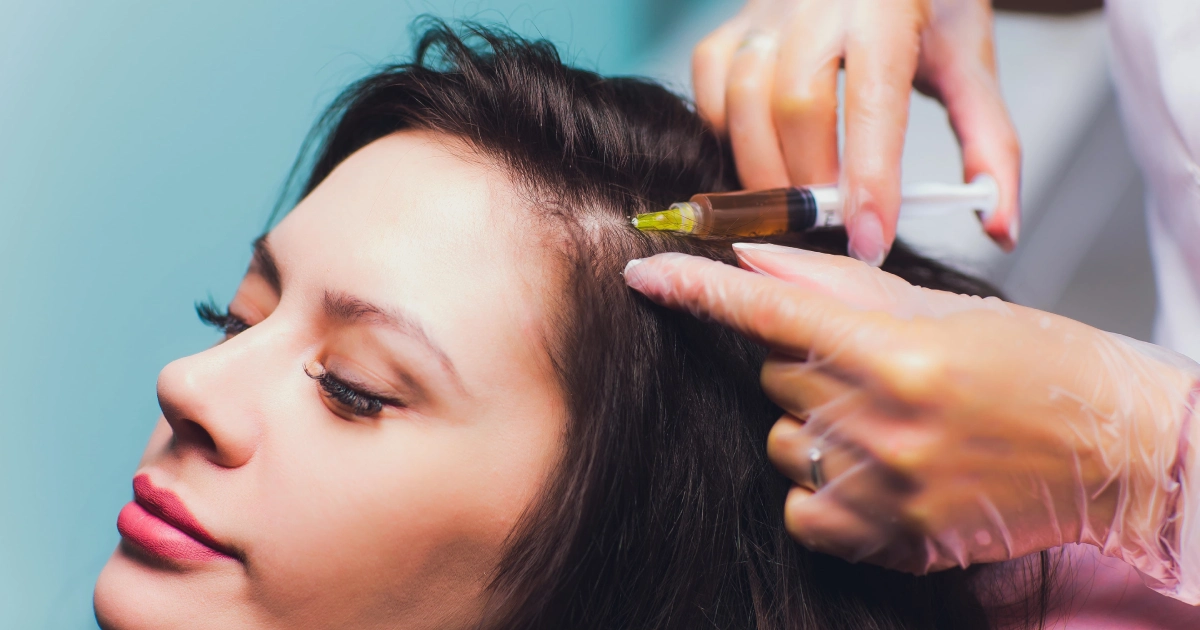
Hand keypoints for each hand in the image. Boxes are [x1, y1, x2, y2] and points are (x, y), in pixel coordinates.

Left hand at [624, 244, 1199, 588]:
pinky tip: (874, 471)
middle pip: (774, 377)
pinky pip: (800, 509)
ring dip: (815, 426)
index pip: (769, 313)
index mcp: (897, 350)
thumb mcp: (942, 307)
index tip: (646, 275)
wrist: (1111, 449)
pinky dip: (821, 490)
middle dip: (808, 363)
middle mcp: (881, 422)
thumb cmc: (1035, 364)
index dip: (699, 290)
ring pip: (781, 441)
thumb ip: (838, 285)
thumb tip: (751, 260)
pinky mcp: (890, 540)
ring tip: (888, 420)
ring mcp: (882, 489)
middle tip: (876, 365)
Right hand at [692, 0, 1020, 263]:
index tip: (872, 241)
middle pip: (795, 104)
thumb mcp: (970, 62)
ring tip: (799, 203)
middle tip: (834, 226)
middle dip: (810, 180)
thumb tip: (1000, 226)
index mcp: (886, 5)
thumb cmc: (924, 3)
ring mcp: (766, 10)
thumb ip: (990, 145)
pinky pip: (711, 88)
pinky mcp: (733, 24)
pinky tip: (763, 158)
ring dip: (765, 169)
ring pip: (742, 100)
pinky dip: (729, 137)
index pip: (872, 103)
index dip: (870, 181)